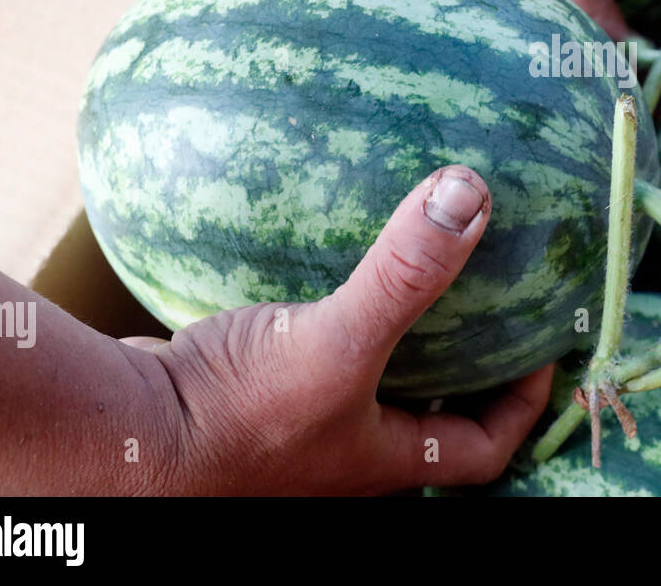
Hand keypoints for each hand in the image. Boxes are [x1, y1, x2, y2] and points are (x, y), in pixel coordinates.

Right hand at [123, 166, 551, 495]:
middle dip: (461, 370)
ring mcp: (295, 431)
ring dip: (394, 343)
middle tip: (487, 304)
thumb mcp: (338, 343)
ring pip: (366, 389)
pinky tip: (323, 272)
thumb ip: (406, 274)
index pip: (481, 452)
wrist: (117, 440)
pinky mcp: (248, 396)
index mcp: (383, 463)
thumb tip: (471, 195)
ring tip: (414, 276)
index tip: (542, 348)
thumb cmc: (234, 418)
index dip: (522, 405)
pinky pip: (308, 360)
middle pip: (427, 421)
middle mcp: (346, 456)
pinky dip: (328, 323)